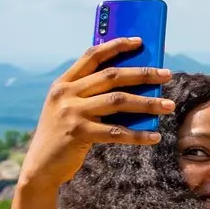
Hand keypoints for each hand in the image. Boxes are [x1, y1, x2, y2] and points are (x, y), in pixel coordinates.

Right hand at [17, 41, 173, 192]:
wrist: (40, 166)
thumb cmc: (63, 135)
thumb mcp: (71, 109)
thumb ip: (93, 95)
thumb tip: (136, 88)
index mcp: (63, 83)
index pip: (92, 56)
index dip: (116, 46)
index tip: (140, 41)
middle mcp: (66, 94)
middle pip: (112, 77)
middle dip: (143, 74)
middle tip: (167, 75)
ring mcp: (71, 113)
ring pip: (118, 101)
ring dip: (148, 103)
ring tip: (169, 106)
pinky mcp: (78, 134)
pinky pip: (116, 132)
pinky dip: (138, 135)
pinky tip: (155, 136)